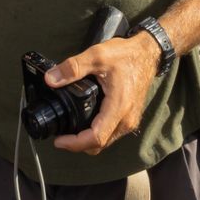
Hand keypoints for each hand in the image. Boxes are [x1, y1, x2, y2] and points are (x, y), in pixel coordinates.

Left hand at [45, 31, 160, 154]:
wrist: (148, 54)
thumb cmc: (127, 55)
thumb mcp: (97, 56)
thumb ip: (73, 68)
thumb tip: (51, 79)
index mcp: (119, 107)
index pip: (96, 138)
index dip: (75, 143)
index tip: (58, 140)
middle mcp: (126, 119)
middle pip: (100, 144)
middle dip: (78, 144)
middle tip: (61, 136)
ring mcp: (130, 120)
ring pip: (106, 141)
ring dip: (87, 140)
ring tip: (70, 130)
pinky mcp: (130, 118)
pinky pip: (111, 133)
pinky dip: (96, 133)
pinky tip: (85, 122)